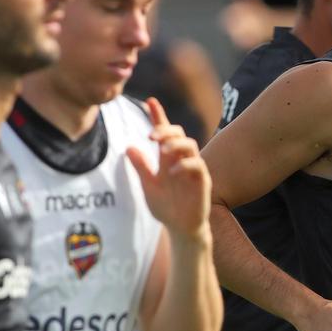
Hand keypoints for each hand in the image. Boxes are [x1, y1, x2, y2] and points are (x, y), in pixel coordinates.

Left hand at [127, 98, 211, 241]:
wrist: (180, 229)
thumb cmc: (166, 207)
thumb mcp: (148, 186)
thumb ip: (141, 167)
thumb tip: (129, 147)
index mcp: (167, 159)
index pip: (164, 133)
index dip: (158, 116)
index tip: (150, 101)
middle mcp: (181, 160)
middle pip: (179, 134)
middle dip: (166, 130)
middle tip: (152, 135)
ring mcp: (193, 170)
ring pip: (190, 145)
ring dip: (176, 144)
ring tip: (162, 150)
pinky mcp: (202, 182)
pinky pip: (197, 166)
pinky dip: (185, 165)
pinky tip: (173, 171)